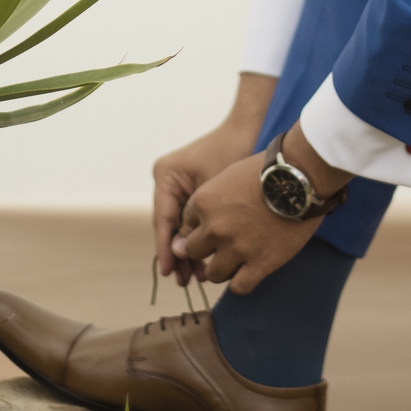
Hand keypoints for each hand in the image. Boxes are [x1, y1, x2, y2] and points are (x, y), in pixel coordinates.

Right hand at [152, 73, 275, 283]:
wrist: (247, 130)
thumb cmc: (231, 154)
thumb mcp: (213, 192)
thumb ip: (197, 222)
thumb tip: (183, 253)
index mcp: (166, 175)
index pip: (163, 219)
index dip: (166, 248)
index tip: (169, 271)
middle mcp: (167, 180)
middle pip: (169, 225)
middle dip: (178, 253)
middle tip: (184, 281)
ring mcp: (178, 184)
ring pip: (180, 225)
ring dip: (188, 249)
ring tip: (194, 277)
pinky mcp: (192, 188)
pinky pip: (190, 218)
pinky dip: (197, 237)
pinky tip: (204, 259)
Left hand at [171, 121, 350, 295]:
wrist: (300, 177)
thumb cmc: (265, 171)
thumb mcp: (227, 176)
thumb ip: (209, 201)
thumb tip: (197, 225)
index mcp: (204, 203)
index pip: (186, 226)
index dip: (201, 227)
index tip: (215, 225)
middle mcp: (215, 228)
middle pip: (193, 252)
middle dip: (206, 249)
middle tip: (223, 244)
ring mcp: (237, 248)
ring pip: (213, 274)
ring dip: (222, 268)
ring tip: (237, 260)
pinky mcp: (259, 263)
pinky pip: (238, 287)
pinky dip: (241, 282)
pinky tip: (250, 271)